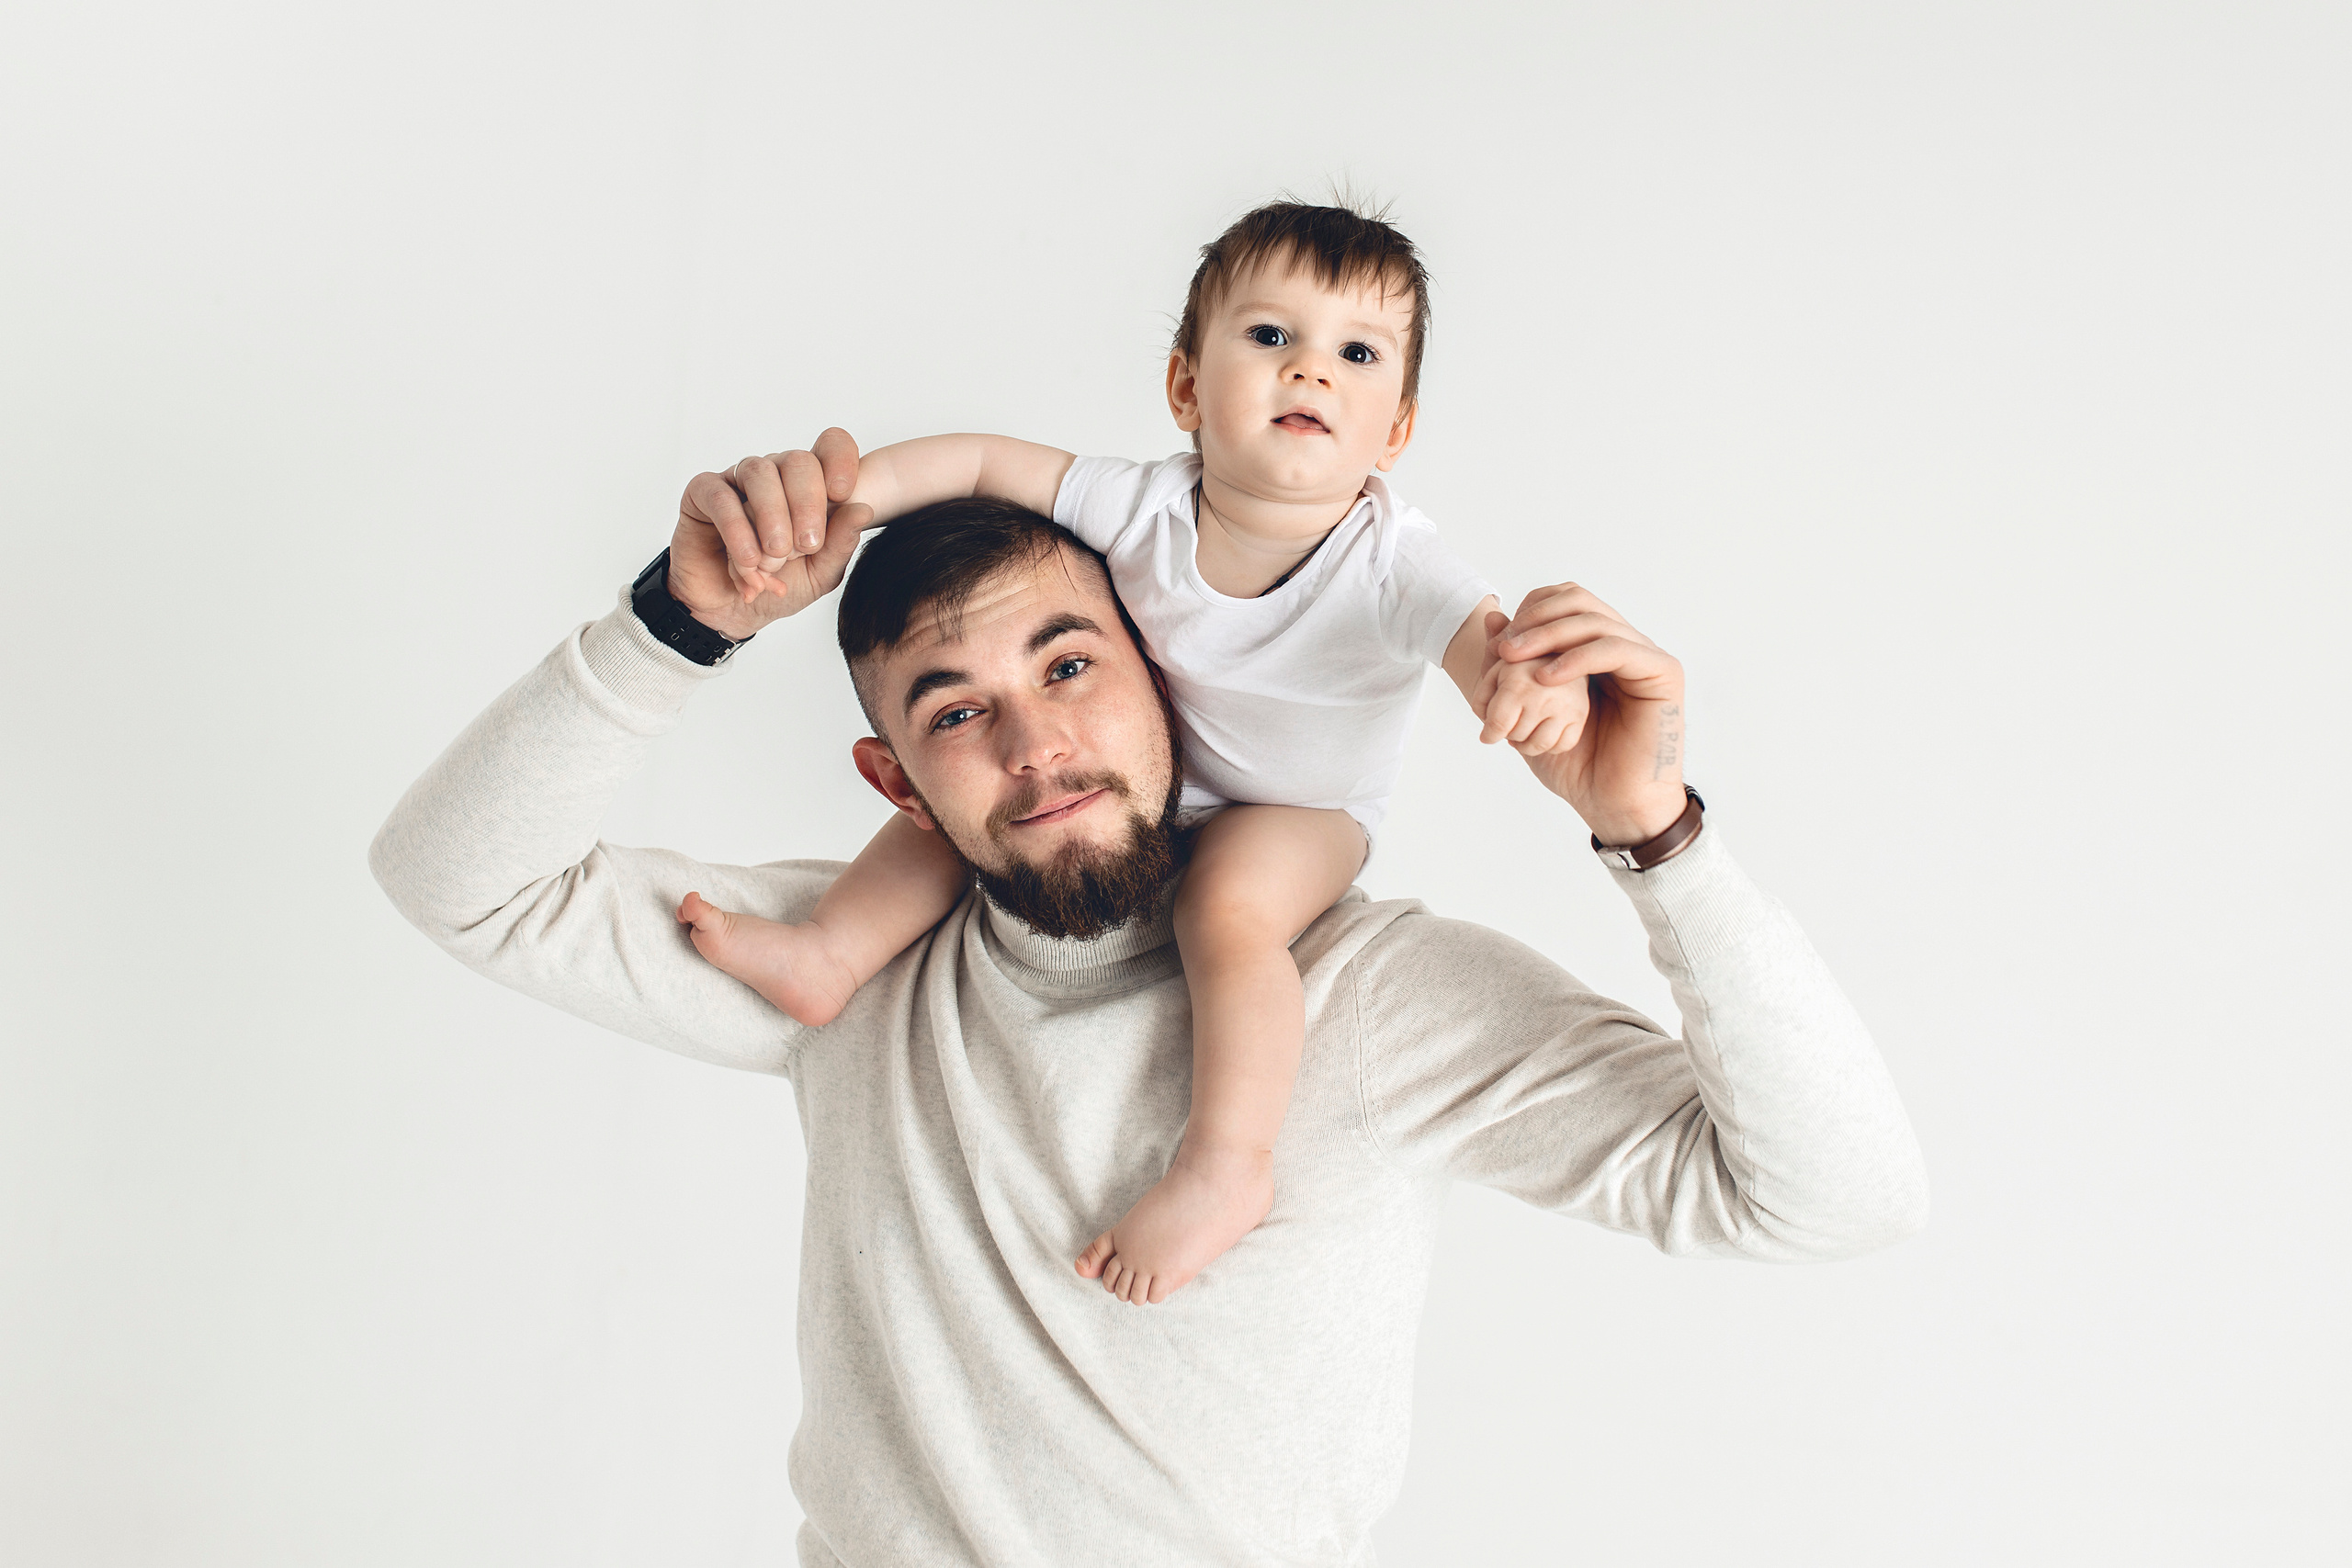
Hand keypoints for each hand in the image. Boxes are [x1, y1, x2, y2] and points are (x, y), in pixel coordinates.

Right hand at [668, 428, 869, 641]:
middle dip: (807, 503)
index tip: (843, 493)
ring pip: (759, 473)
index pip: (830, 447)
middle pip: (798, 461)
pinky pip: (721, 496)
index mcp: (810, 486)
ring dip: (772, 515)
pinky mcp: (703, 493)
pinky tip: (748, 559)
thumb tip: (863, 509)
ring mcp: (739, 480)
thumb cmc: (780, 585)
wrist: (732, 613)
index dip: (840, 459)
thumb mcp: (819, 573)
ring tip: (775, 555)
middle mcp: (776, 475)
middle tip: (807, 545)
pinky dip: (737, 529)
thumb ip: (839, 544)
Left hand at [1479, 583, 1687, 845]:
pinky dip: (1577, 656)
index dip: (1532, 609)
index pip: (1566, 600)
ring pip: (1594, 621)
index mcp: (1596, 648)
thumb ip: (1510, 665)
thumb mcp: (1528, 709)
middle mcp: (1623, 645)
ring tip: (1514, 658)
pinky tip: (1546, 676)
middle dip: (1536, 618)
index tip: (1501, 641)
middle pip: (1579, 601)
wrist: (1612, 804)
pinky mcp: (1662, 672)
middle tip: (1505, 648)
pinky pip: (1616, 648)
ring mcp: (1644, 656)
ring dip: (1547, 635)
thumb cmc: (1576, 765)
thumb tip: (1491, 616)